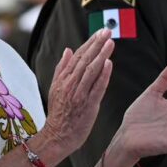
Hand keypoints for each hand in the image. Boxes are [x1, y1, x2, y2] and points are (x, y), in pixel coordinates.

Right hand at [40, 29, 114, 156]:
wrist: (57, 136)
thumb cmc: (58, 113)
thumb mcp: (55, 87)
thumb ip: (62, 68)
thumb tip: (68, 50)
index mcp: (63, 78)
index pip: (78, 55)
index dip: (89, 43)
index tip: (100, 32)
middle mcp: (70, 84)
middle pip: (85, 59)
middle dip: (97, 44)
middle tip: (107, 31)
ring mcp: (79, 94)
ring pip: (91, 70)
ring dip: (101, 55)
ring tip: (110, 42)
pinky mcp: (88, 105)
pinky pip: (97, 87)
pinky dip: (103, 75)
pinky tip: (109, 64)